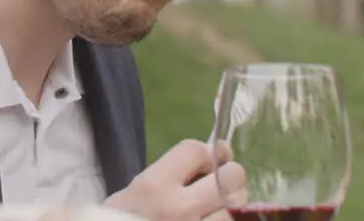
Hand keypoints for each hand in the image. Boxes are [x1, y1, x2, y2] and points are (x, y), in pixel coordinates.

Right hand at [103, 139, 247, 220]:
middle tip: (221, 183)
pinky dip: (228, 219)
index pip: (196, 150)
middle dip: (229, 176)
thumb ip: (173, 172)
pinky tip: (212, 218)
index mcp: (154, 186)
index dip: (210, 151)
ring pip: (238, 206)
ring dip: (231, 204)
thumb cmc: (125, 218)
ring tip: (215, 207)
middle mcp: (178, 209)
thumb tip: (219, 154)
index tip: (213, 158)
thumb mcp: (138, 190)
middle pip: (230, 176)